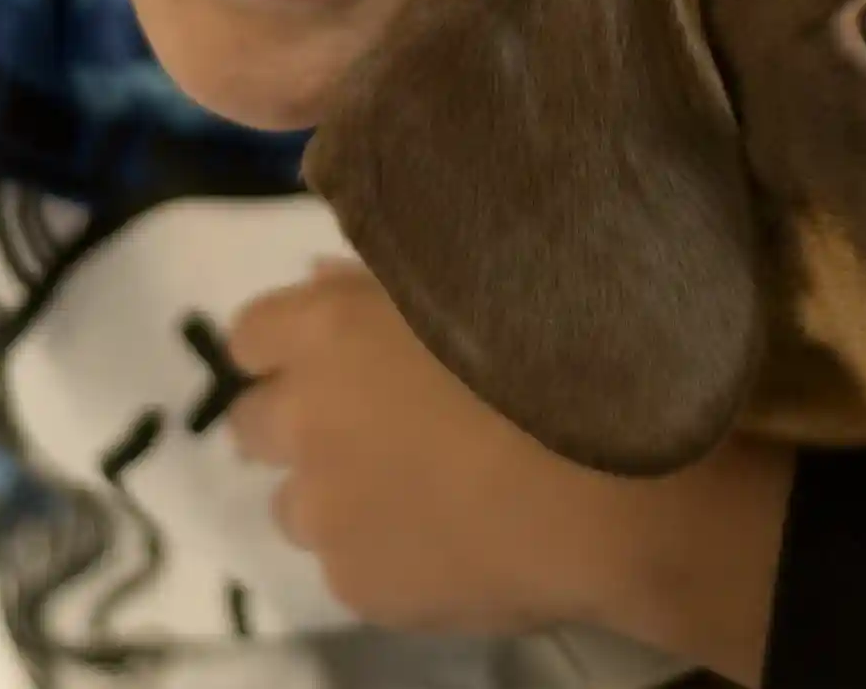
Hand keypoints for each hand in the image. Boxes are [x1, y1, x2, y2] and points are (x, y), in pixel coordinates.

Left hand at [227, 259, 789, 680]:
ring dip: (337, 493)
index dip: (290, 345)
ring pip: (297, 505)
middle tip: (372, 426)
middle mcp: (305, 420)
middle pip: (253, 424)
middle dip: (299, 423)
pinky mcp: (358, 585)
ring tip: (420, 490)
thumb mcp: (471, 283)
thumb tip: (319, 280)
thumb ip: (378, 281)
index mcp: (327, 331)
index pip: (252, 334)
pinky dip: (385, 552)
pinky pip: (350, 565)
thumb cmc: (556, 354)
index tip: (337, 354)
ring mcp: (326, 512)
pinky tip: (452, 540)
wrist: (613, 486)